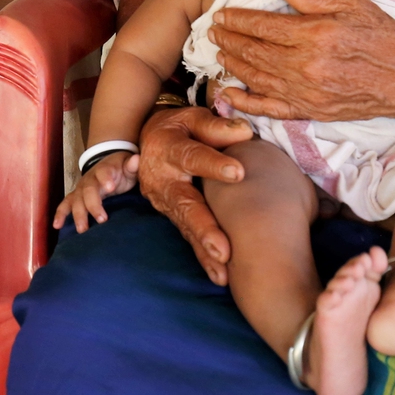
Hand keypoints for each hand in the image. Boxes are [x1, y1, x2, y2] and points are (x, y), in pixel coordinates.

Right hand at [53, 149, 139, 233]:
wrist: (107, 164)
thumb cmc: (121, 169)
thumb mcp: (128, 166)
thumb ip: (132, 166)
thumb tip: (136, 159)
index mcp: (104, 170)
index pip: (103, 173)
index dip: (105, 179)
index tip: (110, 188)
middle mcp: (90, 179)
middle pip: (88, 191)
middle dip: (93, 205)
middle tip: (102, 220)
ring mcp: (81, 188)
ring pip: (76, 200)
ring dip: (78, 214)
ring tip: (82, 230)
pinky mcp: (76, 196)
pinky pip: (65, 204)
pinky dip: (60, 214)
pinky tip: (57, 226)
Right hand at [137, 104, 252, 284]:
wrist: (150, 141)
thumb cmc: (180, 128)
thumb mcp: (191, 118)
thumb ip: (215, 126)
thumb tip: (244, 132)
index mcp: (168, 149)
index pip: (192, 156)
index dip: (213, 165)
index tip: (238, 173)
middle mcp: (162, 180)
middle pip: (185, 204)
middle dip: (205, 228)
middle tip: (224, 250)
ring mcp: (165, 202)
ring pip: (186, 228)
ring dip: (204, 251)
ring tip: (223, 271)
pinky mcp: (172, 216)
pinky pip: (188, 237)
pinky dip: (203, 257)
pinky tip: (220, 276)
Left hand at [209, 0, 394, 123]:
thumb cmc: (385, 37)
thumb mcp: (353, 4)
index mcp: (314, 34)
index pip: (262, 25)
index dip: (237, 19)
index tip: (221, 14)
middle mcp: (305, 66)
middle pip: (254, 51)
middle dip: (229, 39)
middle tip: (211, 30)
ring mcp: (307, 92)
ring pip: (256, 78)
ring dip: (232, 64)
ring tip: (218, 52)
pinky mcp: (312, 112)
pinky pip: (270, 109)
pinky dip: (245, 103)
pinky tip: (228, 94)